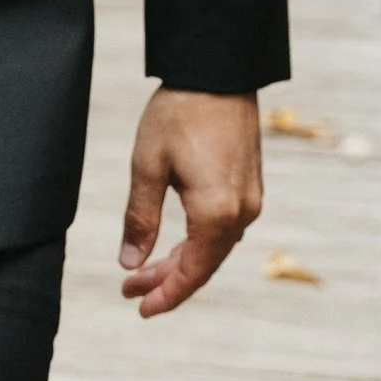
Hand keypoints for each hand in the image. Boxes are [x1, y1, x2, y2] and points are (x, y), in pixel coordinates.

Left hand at [119, 88, 261, 318]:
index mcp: (216, 212)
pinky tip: (175, 244)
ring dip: (182, 262)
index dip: (166, 295)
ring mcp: (249, 199)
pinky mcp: (249, 185)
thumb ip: (140, 218)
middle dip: (167, 281)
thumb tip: (130, 263)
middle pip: (204, 264)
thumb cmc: (179, 114)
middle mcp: (241, 212)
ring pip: (214, 247)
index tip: (140, 308)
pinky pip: (224, 228)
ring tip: (144, 271)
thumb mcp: (147, 166)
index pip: (192, 272)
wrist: (217, 72)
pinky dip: (198, 242)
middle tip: (131, 291)